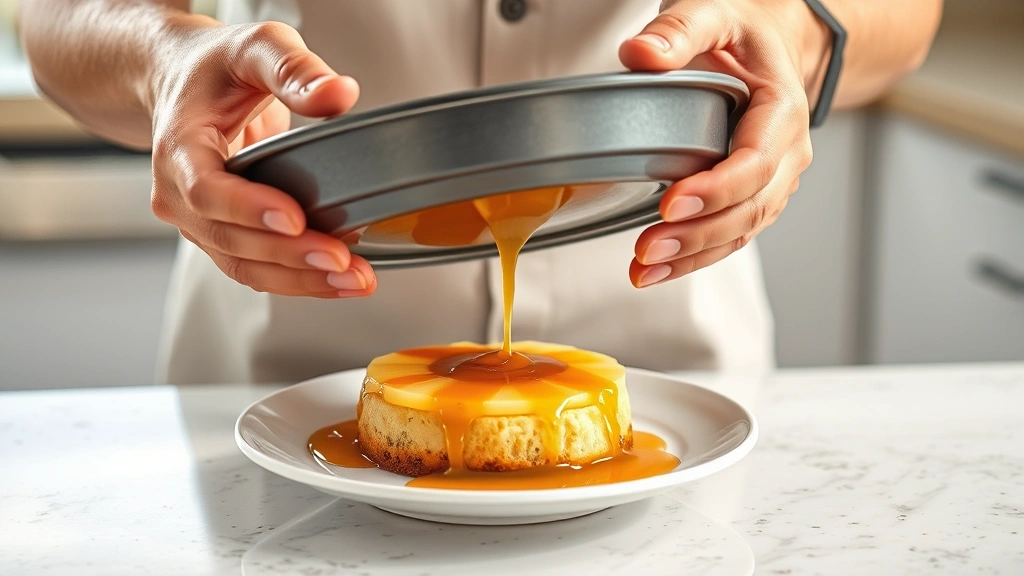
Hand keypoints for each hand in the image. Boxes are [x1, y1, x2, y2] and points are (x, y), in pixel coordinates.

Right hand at [149, 18, 376, 297]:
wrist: (181, 82)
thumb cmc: (215, 68)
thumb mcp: (254, 48)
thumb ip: (294, 68)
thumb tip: (338, 94)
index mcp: (177, 146)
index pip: (206, 190)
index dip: (248, 209)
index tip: (294, 219)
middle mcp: (179, 193)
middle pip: (231, 239)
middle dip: (290, 255)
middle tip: (342, 260)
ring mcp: (199, 221)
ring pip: (246, 266)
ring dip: (301, 280)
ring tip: (355, 280)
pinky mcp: (225, 236)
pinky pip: (259, 270)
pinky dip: (300, 279)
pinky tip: (341, 279)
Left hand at [619, 0, 826, 286]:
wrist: (771, 43)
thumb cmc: (744, 32)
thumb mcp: (713, 14)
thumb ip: (679, 31)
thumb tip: (640, 54)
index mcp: (782, 112)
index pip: (756, 163)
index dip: (717, 188)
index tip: (672, 202)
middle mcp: (785, 154)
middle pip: (748, 209)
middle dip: (698, 234)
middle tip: (649, 247)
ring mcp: (770, 181)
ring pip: (739, 232)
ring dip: (692, 257)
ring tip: (644, 270)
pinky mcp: (749, 197)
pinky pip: (728, 236)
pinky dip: (693, 258)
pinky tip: (655, 270)